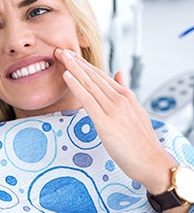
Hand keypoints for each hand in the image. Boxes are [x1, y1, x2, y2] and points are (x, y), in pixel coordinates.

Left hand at [54, 48, 176, 193]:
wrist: (152, 162)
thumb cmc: (142, 142)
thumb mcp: (136, 112)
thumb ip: (125, 91)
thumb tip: (119, 73)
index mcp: (126, 96)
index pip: (101, 75)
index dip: (84, 64)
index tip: (71, 55)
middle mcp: (120, 99)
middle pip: (93, 76)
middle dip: (75, 61)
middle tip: (60, 49)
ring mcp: (113, 110)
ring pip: (89, 83)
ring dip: (73, 68)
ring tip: (60, 56)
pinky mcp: (106, 123)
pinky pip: (87, 100)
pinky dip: (76, 86)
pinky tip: (66, 76)